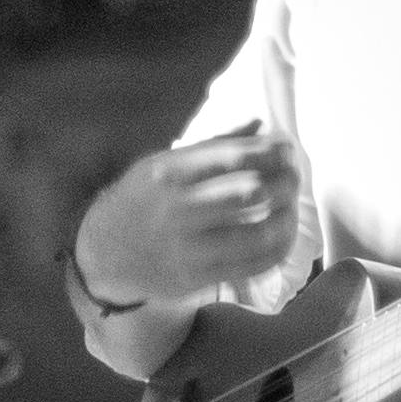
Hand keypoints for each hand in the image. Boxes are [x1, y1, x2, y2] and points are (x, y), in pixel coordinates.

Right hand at [70, 131, 306, 315]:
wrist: (105, 255)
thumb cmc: (143, 200)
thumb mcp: (163, 164)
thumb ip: (213, 144)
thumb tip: (260, 123)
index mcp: (169, 173)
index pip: (233, 157)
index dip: (270, 152)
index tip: (288, 149)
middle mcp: (177, 209)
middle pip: (251, 193)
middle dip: (284, 182)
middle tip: (296, 177)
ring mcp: (187, 247)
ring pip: (258, 234)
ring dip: (286, 219)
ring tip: (292, 209)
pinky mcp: (197, 278)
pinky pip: (252, 266)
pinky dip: (276, 251)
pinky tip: (282, 238)